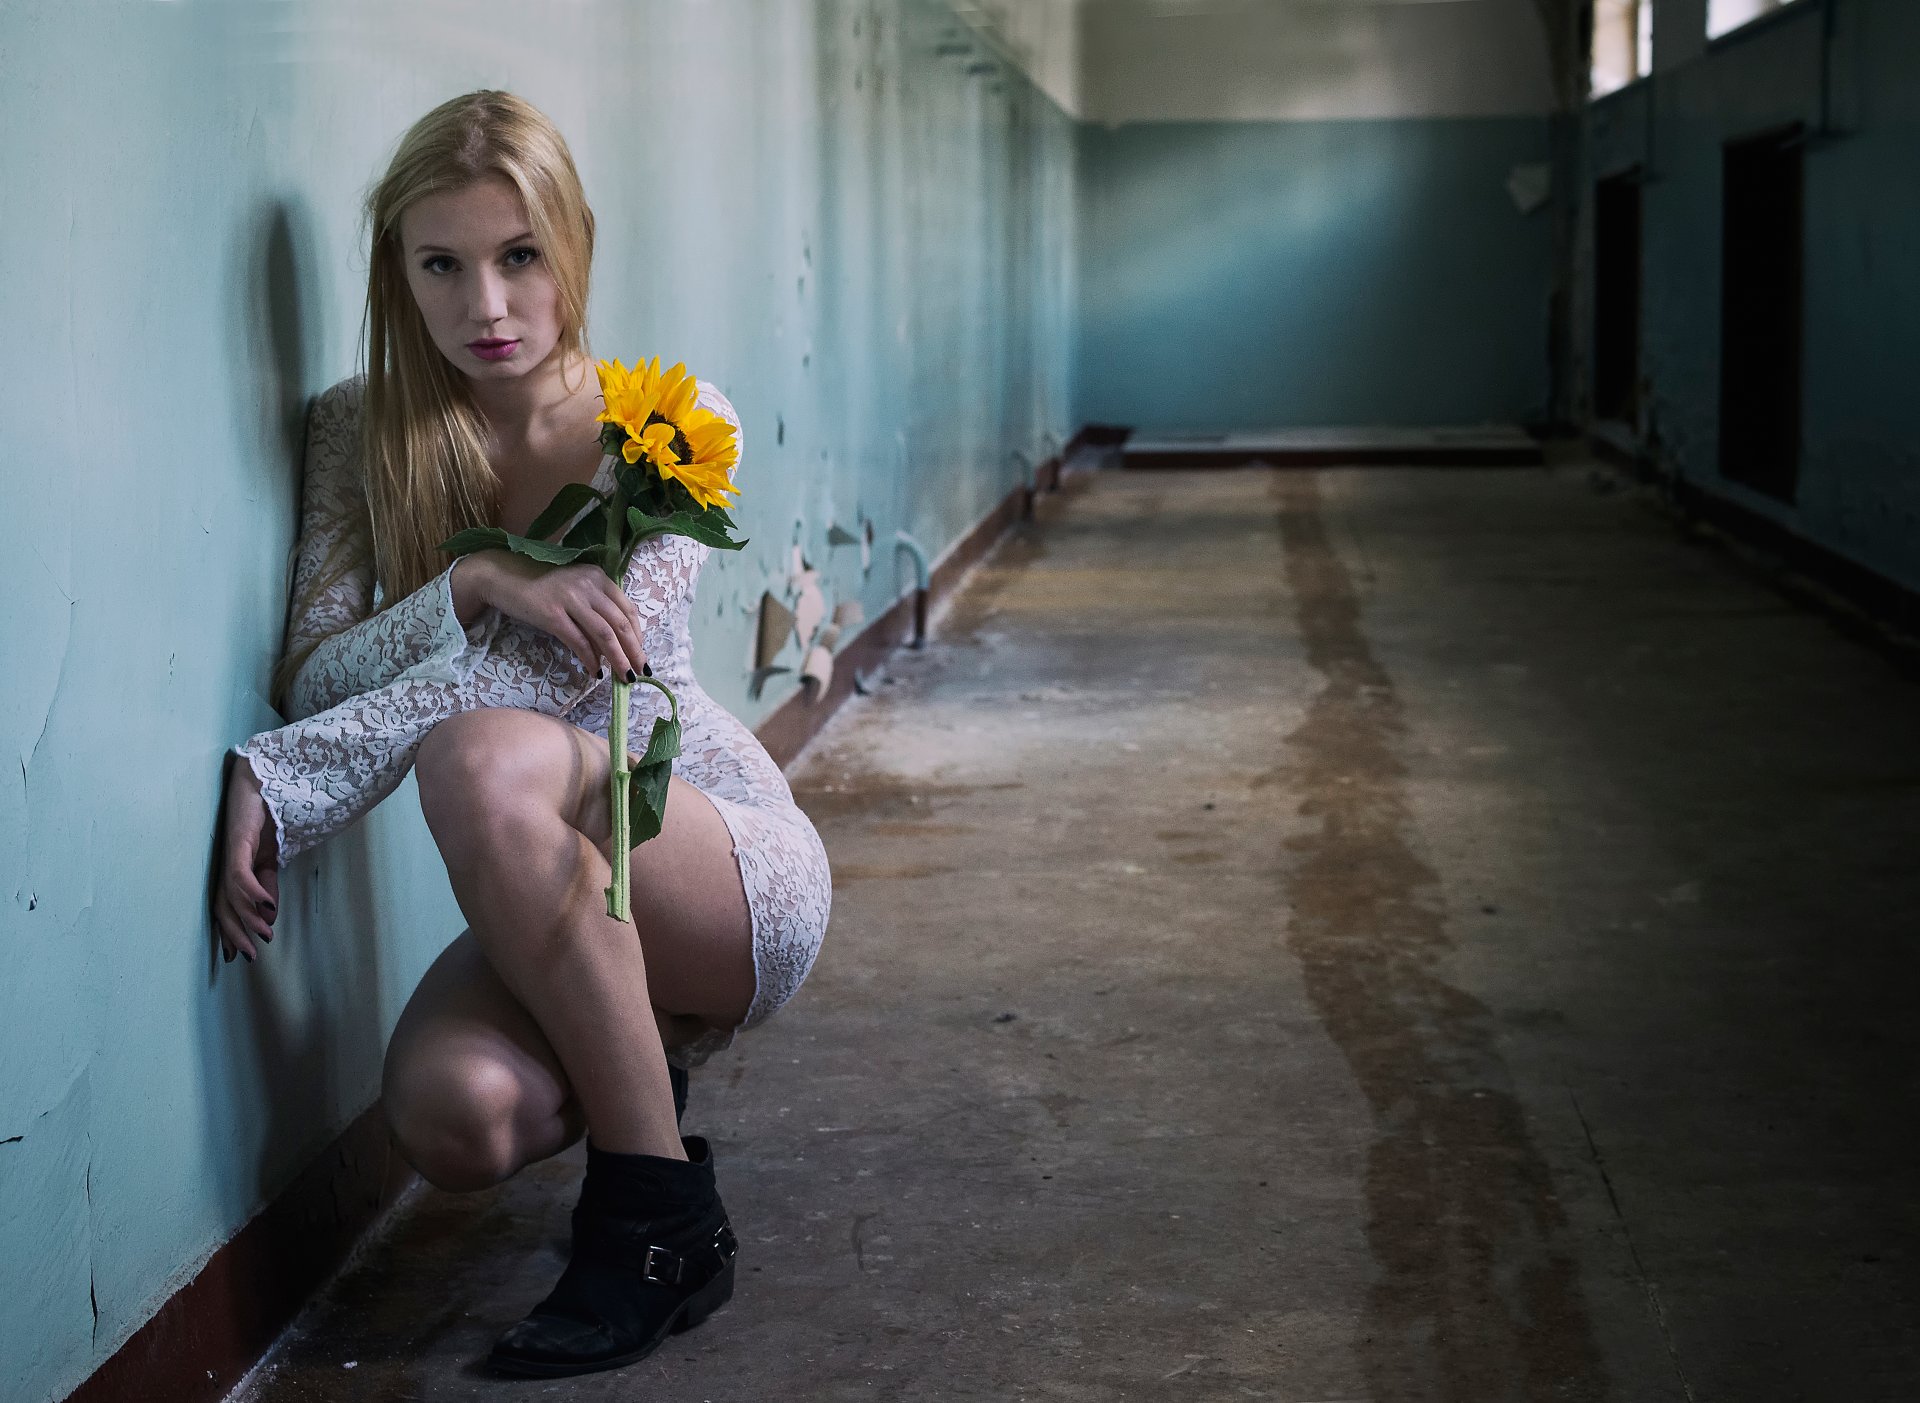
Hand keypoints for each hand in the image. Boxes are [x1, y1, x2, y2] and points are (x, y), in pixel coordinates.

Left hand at [214, 755, 278, 962]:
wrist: (264, 775)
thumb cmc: (267, 811)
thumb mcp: (272, 856)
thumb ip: (268, 882)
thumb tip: (267, 914)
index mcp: (235, 867)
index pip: (227, 905)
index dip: (232, 931)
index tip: (240, 956)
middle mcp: (227, 862)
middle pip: (224, 904)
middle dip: (235, 932)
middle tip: (249, 956)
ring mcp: (231, 851)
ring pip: (231, 892)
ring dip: (248, 917)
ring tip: (264, 935)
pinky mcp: (238, 839)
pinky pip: (240, 871)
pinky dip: (252, 891)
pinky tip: (265, 906)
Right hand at [465, 550, 649, 681]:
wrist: (503, 577)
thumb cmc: (540, 585)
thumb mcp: (574, 588)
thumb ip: (595, 607)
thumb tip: (613, 644)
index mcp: (598, 577)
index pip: (628, 609)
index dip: (638, 635)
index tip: (641, 654)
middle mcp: (588, 585)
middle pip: (620, 623)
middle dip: (634, 651)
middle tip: (640, 673)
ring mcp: (570, 598)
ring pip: (604, 634)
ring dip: (618, 659)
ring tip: (624, 676)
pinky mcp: (552, 614)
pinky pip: (578, 641)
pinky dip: (590, 659)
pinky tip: (594, 672)